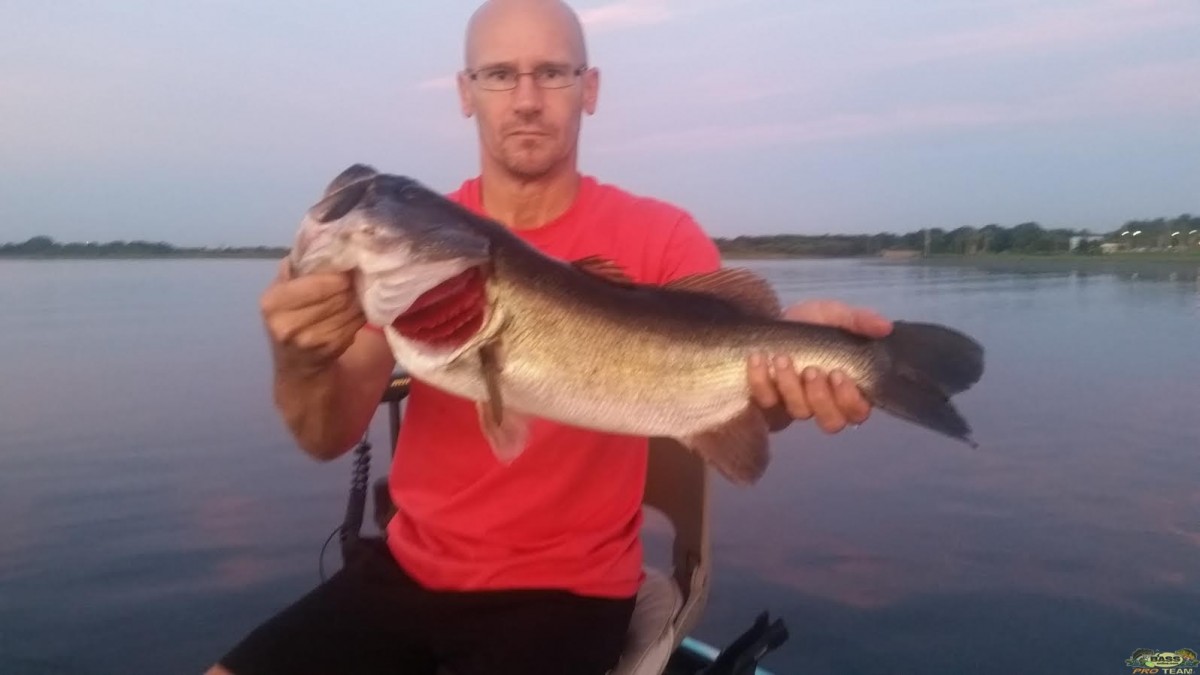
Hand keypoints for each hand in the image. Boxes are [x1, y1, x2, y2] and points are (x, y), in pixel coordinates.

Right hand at [259, 259, 365, 376]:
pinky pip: (356, 322)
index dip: (337, 273)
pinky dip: (361, 313)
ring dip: (359, 298)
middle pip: (338, 294)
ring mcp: (311, 340)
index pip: (318, 282)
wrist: (297, 365)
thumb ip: (295, 268)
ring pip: (350, 307)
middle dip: (351, 284)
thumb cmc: (290, 318)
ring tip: (359, 290)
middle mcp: (288, 324)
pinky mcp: (331, 349)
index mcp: (273, 303)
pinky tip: (357, 309)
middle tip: (358, 276)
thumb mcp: (282, 291)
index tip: (347, 266)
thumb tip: (317, 237)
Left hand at [747, 300, 892, 433]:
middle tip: (812, 370)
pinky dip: (761, 380)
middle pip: (831, 422)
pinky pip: (765, 401)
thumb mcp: (834, 316)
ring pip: (799, 412)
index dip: (850, 400)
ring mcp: (794, 406)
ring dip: (790, 386)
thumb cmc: (810, 326)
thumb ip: (859, 320)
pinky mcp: (767, 404)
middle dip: (821, 397)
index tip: (838, 374)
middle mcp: (822, 403)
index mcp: (846, 388)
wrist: (771, 321)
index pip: (857, 411)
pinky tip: (759, 358)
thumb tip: (885, 326)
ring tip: (782, 358)